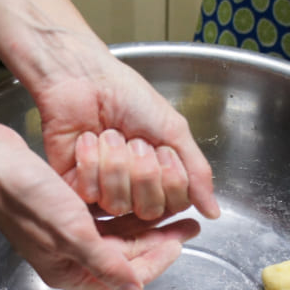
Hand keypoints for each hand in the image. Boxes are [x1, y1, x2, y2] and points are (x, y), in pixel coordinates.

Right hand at [0, 120, 199, 289]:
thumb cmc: (25, 197)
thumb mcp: (73, 232)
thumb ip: (106, 263)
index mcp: (68, 270)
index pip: (125, 275)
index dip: (157, 259)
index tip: (181, 240)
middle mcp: (68, 254)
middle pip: (125, 254)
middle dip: (158, 239)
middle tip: (188, 223)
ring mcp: (65, 231)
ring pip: (117, 232)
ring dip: (144, 221)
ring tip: (174, 208)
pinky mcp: (62, 207)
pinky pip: (104, 214)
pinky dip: (124, 206)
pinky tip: (141, 194)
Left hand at [26, 41, 219, 220]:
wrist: (85, 78)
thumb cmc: (128, 95)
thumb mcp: (174, 131)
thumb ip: (197, 172)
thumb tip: (214, 211)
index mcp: (161, 176)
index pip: (177, 205)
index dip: (173, 180)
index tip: (164, 150)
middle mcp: (134, 189)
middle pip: (149, 210)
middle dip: (144, 171)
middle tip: (136, 141)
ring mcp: (104, 190)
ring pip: (119, 204)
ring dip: (117, 163)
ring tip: (110, 135)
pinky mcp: (75, 186)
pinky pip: (92, 193)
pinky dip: (92, 161)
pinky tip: (88, 139)